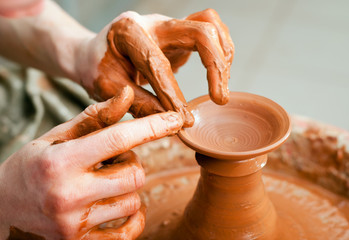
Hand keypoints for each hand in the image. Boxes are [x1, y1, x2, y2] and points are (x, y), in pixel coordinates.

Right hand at [0, 86, 182, 238]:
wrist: (4, 207)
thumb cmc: (35, 164)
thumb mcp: (60, 135)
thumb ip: (97, 117)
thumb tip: (128, 95)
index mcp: (62, 161)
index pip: (118, 138)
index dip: (153, 127)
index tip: (177, 119)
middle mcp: (68, 195)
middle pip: (134, 173)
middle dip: (131, 162)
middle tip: (111, 161)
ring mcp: (74, 224)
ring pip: (134, 200)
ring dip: (129, 187)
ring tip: (106, 182)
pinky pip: (129, 232)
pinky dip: (133, 216)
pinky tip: (120, 204)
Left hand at [77, 9, 233, 126]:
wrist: (95, 53)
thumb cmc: (98, 69)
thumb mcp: (108, 89)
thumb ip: (139, 104)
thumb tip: (171, 122)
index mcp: (128, 32)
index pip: (158, 63)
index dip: (173, 95)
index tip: (184, 120)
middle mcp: (153, 22)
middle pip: (199, 31)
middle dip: (216, 66)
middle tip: (219, 99)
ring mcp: (168, 24)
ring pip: (209, 24)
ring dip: (223, 55)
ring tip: (221, 88)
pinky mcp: (179, 33)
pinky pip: (209, 29)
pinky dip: (221, 49)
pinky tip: (219, 72)